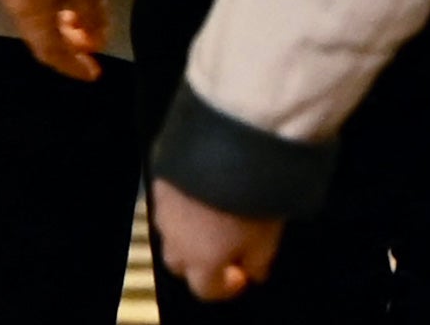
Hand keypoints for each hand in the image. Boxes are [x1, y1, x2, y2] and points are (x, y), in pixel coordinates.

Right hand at [0, 0, 108, 83]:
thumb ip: (90, 14)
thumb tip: (98, 40)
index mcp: (30, 14)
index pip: (50, 53)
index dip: (72, 66)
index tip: (94, 73)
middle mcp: (15, 4)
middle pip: (44, 34)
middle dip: (72, 40)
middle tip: (96, 40)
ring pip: (40, 14)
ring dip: (66, 19)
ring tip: (90, 12)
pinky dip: (56, 2)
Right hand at [153, 178, 281, 300]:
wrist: (230, 139)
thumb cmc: (252, 192)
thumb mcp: (269, 237)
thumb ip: (258, 261)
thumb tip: (254, 271)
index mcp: (201, 259)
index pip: (205, 289)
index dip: (225, 287)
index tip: (242, 276)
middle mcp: (174, 236)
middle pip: (179, 263)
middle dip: (198, 262)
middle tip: (223, 248)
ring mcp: (163, 203)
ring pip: (170, 229)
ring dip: (188, 230)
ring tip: (214, 214)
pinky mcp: (160, 174)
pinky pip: (167, 197)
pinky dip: (183, 200)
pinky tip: (204, 188)